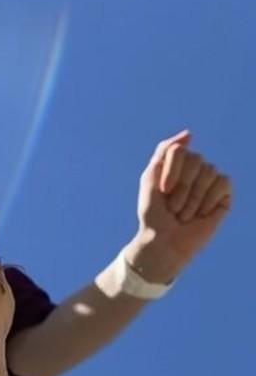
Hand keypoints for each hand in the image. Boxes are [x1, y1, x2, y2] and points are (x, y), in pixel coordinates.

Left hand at [132, 131, 231, 281]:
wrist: (163, 241)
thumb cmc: (154, 213)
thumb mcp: (150, 178)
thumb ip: (165, 151)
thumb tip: (189, 133)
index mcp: (176, 163)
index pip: (179, 150)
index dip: (171, 172)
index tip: (163, 192)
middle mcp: (195, 168)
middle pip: (196, 160)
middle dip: (182, 187)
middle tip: (173, 207)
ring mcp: (210, 180)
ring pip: (209, 172)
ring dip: (193, 198)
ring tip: (184, 214)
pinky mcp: (224, 194)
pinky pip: (223, 183)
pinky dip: (209, 200)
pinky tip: (201, 213)